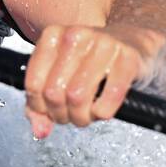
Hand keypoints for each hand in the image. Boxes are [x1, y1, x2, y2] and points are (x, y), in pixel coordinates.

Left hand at [23, 23, 165, 138]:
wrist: (132, 41)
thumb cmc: (91, 60)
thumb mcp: (60, 74)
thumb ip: (41, 103)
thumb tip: (39, 130)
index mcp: (52, 36)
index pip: (33, 83)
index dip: (39, 107)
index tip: (49, 112)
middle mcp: (75, 36)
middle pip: (55, 93)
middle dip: (61, 115)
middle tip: (71, 116)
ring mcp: (103, 44)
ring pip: (78, 97)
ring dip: (82, 116)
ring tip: (86, 115)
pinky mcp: (128, 58)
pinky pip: (110, 96)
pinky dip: (103, 112)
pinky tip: (102, 110)